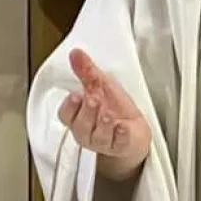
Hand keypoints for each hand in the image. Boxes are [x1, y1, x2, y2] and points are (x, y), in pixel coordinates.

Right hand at [58, 48, 150, 180]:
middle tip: (93, 99)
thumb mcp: (101, 86)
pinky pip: (118, 144)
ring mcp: (103, 142)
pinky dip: (120, 135)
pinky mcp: (121, 147)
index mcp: (78, 117)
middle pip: (81, 126)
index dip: (69, 106)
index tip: (75, 95)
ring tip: (108, 114)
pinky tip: (122, 127)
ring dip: (102, 124)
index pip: (66, 115)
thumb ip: (87, 72)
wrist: (134, 131)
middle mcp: (87, 132)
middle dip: (87, 112)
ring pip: (98, 137)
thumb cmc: (114, 109)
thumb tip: (76, 53)